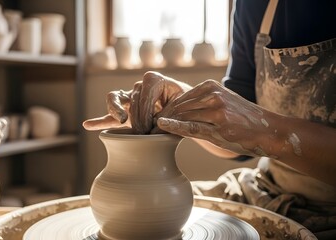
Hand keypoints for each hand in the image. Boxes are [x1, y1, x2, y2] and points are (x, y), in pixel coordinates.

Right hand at [83, 71, 191, 133]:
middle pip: (131, 99)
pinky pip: (109, 115)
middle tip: (144, 133)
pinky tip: (88, 125)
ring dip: (115, 110)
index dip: (146, 111)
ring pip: (115, 99)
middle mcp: (140, 86)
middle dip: (137, 118)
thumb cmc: (186, 108)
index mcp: (154, 79)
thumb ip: (167, 116)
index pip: (143, 94)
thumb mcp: (181, 109)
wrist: (187, 110)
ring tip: (120, 119)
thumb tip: (154, 126)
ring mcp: (130, 98)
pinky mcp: (126, 112)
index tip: (152, 126)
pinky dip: (99, 121)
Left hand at [157, 79, 272, 156]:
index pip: (179, 98)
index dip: (163, 110)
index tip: (151, 120)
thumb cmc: (242, 119)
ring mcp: (216, 110)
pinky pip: (191, 127)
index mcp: (210, 87)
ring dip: (165, 125)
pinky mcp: (219, 127)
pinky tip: (162, 125)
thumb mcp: (221, 103)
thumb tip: (171, 114)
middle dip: (161, 118)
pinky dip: (174, 126)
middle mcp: (213, 95)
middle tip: (146, 128)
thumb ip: (198, 104)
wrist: (268, 130)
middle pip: (178, 108)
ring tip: (151, 133)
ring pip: (182, 117)